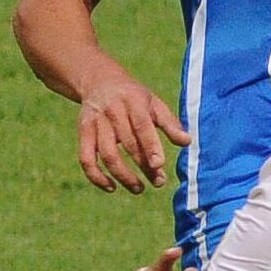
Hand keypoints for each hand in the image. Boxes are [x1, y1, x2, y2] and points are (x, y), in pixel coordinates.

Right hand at [77, 80, 193, 193]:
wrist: (100, 81)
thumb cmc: (135, 97)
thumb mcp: (154, 103)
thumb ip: (170, 123)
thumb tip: (187, 142)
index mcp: (133, 101)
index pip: (142, 125)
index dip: (150, 146)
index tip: (159, 165)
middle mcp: (112, 111)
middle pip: (127, 143)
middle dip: (143, 166)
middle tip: (159, 182)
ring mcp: (95, 122)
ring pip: (107, 154)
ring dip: (123, 176)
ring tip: (139, 189)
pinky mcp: (83, 133)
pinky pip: (86, 159)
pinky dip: (96, 176)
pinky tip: (112, 187)